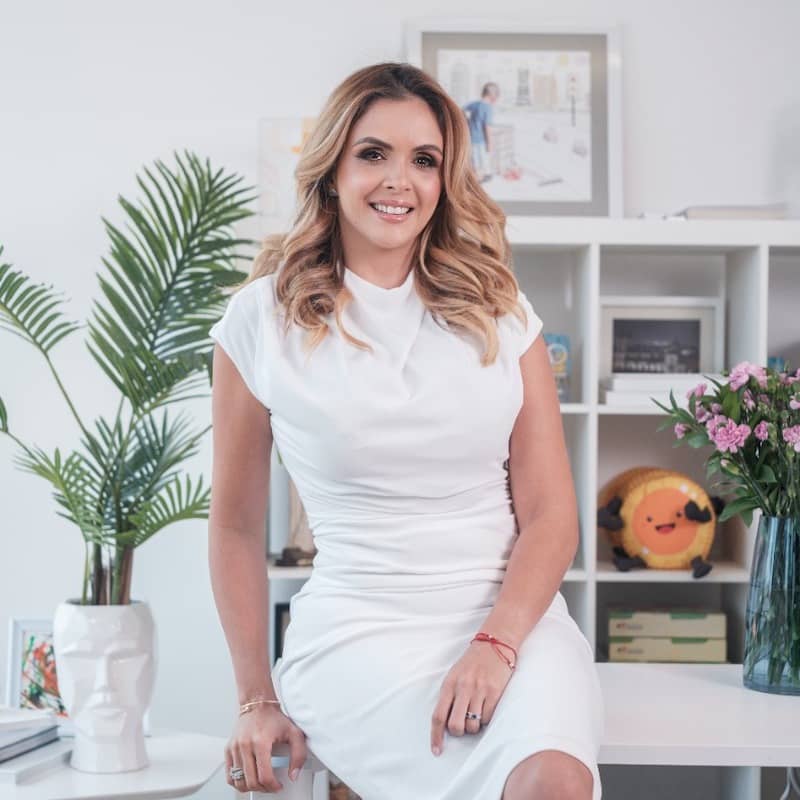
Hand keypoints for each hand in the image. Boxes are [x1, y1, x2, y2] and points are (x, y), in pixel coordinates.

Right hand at [225, 704, 307, 792]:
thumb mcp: (294, 733)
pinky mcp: (228, 749)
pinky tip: (248, 779)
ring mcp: (235, 748)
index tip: (278, 786)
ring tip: (260, 783)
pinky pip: (229, 775)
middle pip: (251, 781)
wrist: (257, 704)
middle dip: (263, 788)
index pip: (264, 775)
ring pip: (239, 781)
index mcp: (261, 742)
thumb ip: (299, 754)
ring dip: (251, 787)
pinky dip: (238, 782)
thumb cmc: (274, 718)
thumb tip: (294, 775)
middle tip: (271, 786)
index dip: (273, 786)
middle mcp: (245, 745)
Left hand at [430, 639, 513, 755]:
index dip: (436, 736)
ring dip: (474, 726)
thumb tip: (445, 723)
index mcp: (449, 684)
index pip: (438, 716)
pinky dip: (486, 719)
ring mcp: (479, 690)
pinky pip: (487, 718)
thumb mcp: (455, 675)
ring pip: (472, 726)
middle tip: (463, 725)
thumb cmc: (472, 662)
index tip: (436, 751)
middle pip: (455, 726)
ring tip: (476, 713)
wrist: (494, 644)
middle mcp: (463, 688)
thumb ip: (449, 696)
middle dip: (459, 732)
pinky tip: (487, 706)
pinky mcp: (495, 692)